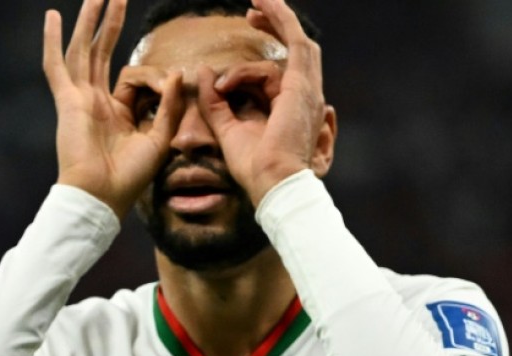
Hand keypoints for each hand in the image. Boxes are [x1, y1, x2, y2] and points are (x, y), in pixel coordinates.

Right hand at [43, 0, 182, 218]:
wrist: (102, 196)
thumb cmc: (129, 177)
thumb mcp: (159, 139)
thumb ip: (168, 106)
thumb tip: (176, 73)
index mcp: (117, 112)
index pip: (131, 78)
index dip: (154, 76)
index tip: (172, 80)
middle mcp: (96, 101)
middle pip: (103, 53)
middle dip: (111, 24)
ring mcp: (79, 99)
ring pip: (84, 51)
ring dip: (90, 23)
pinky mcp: (67, 101)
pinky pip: (57, 66)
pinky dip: (52, 41)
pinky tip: (52, 16)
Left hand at [197, 0, 333, 205]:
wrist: (273, 182)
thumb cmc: (256, 168)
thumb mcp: (227, 129)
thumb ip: (215, 102)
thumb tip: (203, 72)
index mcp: (291, 111)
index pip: (279, 75)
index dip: (256, 63)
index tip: (230, 66)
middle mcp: (305, 98)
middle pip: (297, 51)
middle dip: (276, 27)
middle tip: (251, 12)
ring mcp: (308, 90)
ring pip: (295, 44)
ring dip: (278, 18)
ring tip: (255, 2)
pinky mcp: (302, 84)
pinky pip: (295, 41)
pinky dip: (281, 19)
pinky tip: (263, 4)